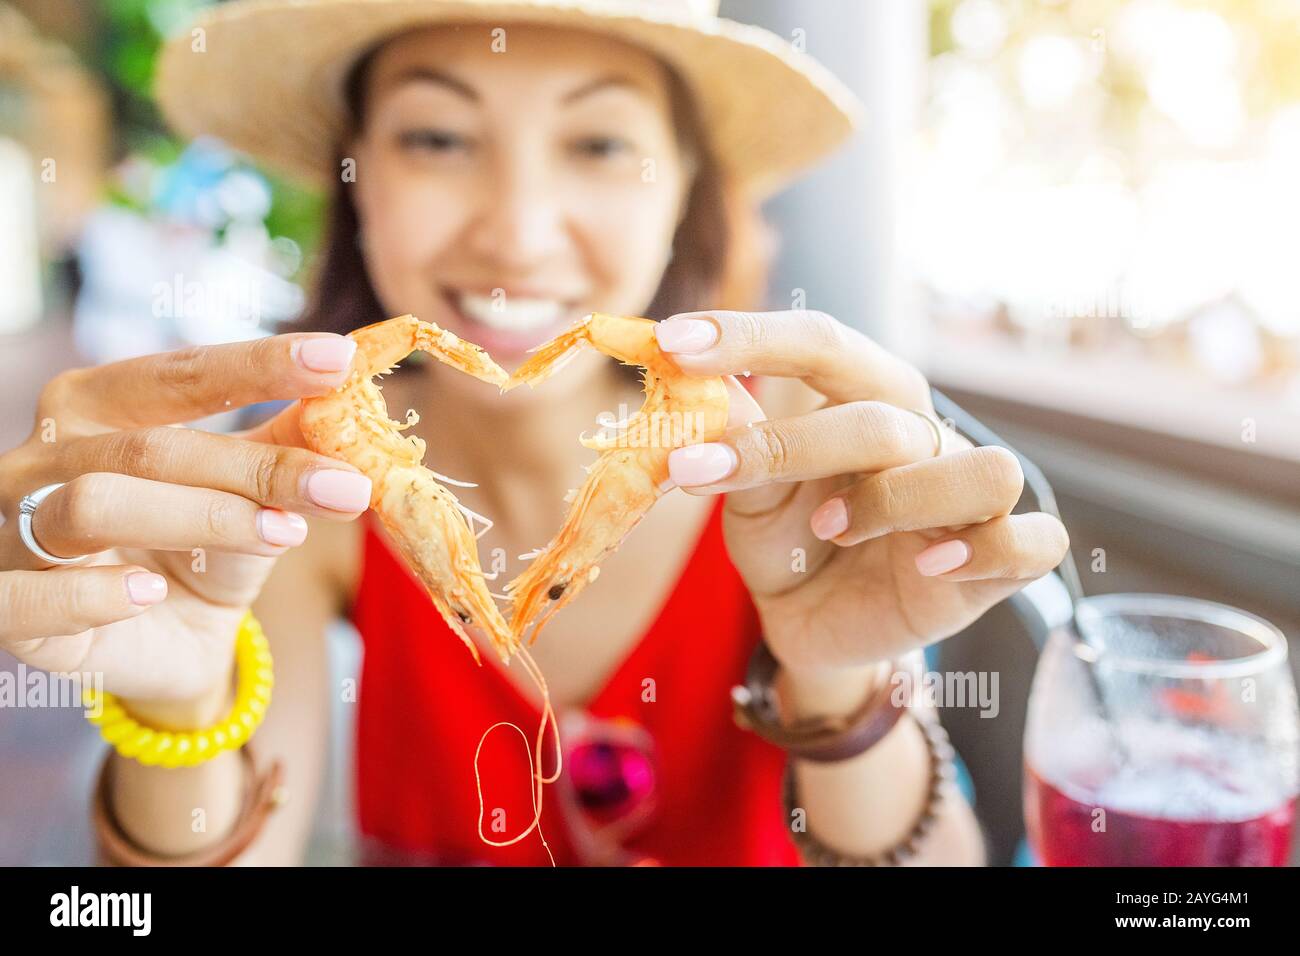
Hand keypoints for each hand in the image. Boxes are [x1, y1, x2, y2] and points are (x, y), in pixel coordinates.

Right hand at [0, 334, 370, 701]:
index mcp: (94, 407)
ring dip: (203, 519)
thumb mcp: (250, 490)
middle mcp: (42, 459)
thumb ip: (288, 441)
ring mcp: (14, 532)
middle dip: (255, 467)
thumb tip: (349, 393)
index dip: (256, 365)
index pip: (176, 374)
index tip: (337, 360)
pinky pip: (29, 597)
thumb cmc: (202, 550)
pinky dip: (92, 595)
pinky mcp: (8, 608)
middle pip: (148, 447)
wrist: (169, 645)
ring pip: (95, 507)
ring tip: (283, 534)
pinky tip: (149, 593)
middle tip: (342, 487)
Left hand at [655, 310, 1069, 676]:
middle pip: (885, 415)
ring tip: (833, 529)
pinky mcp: (1001, 563)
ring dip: (896, 500)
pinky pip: (1033, 541)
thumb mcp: (747, 498)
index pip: (822, 343)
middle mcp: (924, 436)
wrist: (815, 626)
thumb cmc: (788, 543)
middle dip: (793, 443)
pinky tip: (928, 566)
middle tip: (706, 471)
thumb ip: (736, 442)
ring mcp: (969, 499)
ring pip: (979, 470)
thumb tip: (699, 384)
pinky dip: (986, 549)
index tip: (673, 341)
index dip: (751, 337)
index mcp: (863, 399)